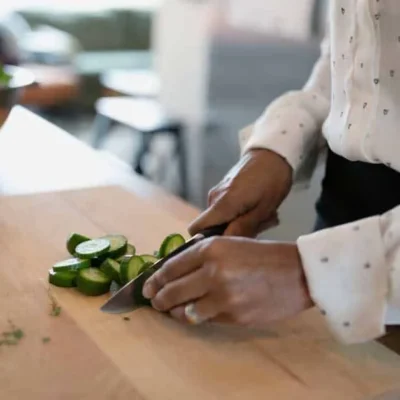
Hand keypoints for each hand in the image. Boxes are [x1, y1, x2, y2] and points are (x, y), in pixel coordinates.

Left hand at [142, 237, 312, 327]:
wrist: (297, 272)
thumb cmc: (262, 255)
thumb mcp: (229, 245)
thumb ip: (201, 257)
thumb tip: (174, 273)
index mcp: (211, 249)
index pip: (171, 268)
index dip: (154, 280)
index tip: (147, 286)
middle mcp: (213, 272)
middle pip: (171, 291)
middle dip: (158, 299)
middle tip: (155, 302)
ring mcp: (223, 297)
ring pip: (184, 311)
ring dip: (174, 312)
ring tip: (171, 311)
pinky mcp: (234, 316)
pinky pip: (205, 320)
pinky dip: (197, 317)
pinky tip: (195, 314)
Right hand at [189, 149, 291, 237]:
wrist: (274, 153)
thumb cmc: (271, 180)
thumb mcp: (263, 209)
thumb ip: (242, 228)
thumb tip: (224, 244)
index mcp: (221, 204)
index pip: (195, 229)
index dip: (204, 241)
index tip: (226, 246)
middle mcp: (214, 198)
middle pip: (212, 227)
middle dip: (232, 233)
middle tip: (258, 229)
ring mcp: (218, 193)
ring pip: (223, 219)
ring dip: (242, 223)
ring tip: (264, 217)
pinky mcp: (225, 190)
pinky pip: (228, 210)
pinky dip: (242, 214)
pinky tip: (260, 210)